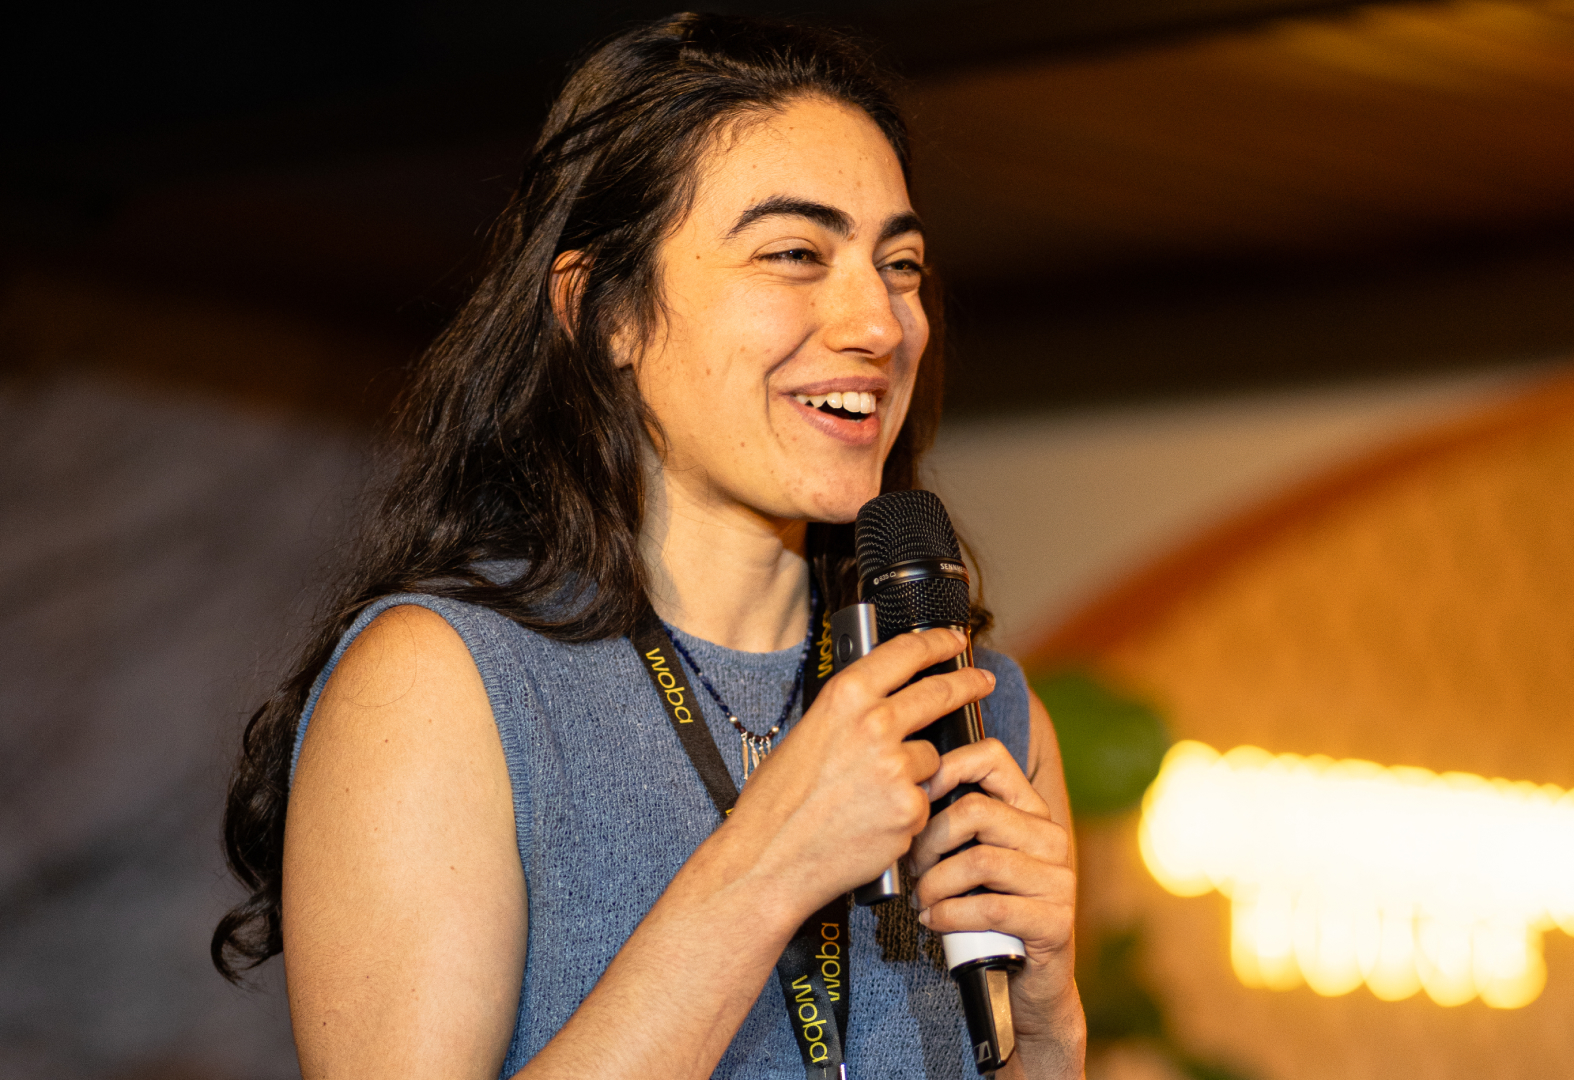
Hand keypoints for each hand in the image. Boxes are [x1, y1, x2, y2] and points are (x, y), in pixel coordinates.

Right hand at [719, 627, 995, 920]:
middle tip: (981, 680)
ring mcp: (897, 768)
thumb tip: (881, 704)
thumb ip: (849, 715)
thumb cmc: (778, 802)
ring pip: (930, 758)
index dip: (937, 642)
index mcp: (845, 698)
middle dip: (967, 682)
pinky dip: (907, 812)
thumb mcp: (806, 735)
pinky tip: (873, 823)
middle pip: (938, 692)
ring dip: (915, 772)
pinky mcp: (911, 810)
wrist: (770, 858)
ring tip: (872, 795)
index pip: (905, 653)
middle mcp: (875, 725)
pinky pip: (923, 801)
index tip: (953, 640)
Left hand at [909, 739, 1082, 1077]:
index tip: (914, 795)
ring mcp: (1058, 880)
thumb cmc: (987, 911)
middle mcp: (1051, 838)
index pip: (992, 757)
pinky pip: (990, 909)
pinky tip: (934, 921)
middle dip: (928, 841)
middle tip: (913, 867)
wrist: (1028, 980)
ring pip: (979, 861)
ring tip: (923, 899)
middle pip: (975, 811)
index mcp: (1031, 811)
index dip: (945, 767)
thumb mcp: (972, 858)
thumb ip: (954, 824)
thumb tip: (901, 792)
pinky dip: (950, 916)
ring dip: (935, 884)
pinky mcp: (1055, 922)